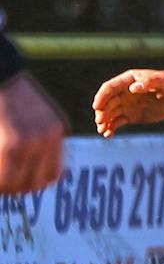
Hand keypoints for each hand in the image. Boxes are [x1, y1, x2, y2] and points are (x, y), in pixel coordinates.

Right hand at [0, 72, 68, 194]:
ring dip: (6, 186)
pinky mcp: (15, 144)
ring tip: (0, 180)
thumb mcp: (34, 113)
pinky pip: (6, 177)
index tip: (18, 183)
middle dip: (18, 188)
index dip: (34, 183)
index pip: (53, 174)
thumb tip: (30, 163)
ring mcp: (34, 142)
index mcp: (58, 130)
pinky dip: (0, 182)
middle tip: (4, 184)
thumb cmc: (12, 94)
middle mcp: (51, 138)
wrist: (4, 75)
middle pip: (37, 183)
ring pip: (20, 184)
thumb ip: (38, 135)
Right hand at [92, 68, 163, 137]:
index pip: (110, 87)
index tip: (97, 106)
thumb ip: (150, 82)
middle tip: (101, 121)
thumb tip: (133, 88)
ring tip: (103, 130)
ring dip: (104, 121)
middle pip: (107, 102)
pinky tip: (109, 135)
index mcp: (129, 80)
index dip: (102, 96)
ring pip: (110, 113)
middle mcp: (124, 92)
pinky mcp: (131, 115)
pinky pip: (117, 122)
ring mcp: (127, 104)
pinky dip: (111, 128)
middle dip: (102, 111)